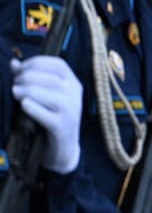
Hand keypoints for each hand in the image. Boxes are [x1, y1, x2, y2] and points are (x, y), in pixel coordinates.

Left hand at [10, 56, 81, 173]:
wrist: (63, 149)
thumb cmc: (51, 118)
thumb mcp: (46, 97)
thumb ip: (31, 79)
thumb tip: (14, 63)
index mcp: (73, 84)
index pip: (59, 65)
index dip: (37, 62)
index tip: (19, 68)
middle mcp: (75, 95)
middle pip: (54, 79)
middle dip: (29, 77)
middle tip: (14, 83)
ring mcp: (71, 112)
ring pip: (53, 95)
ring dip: (30, 91)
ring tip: (15, 92)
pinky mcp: (62, 128)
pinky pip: (48, 115)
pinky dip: (34, 108)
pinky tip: (23, 105)